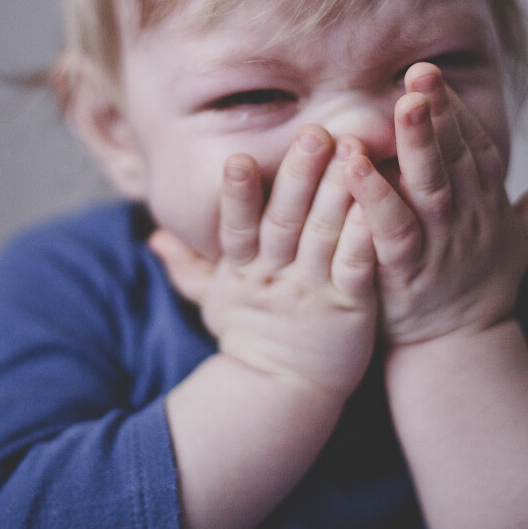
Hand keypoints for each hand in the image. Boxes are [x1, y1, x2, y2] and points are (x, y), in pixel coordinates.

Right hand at [149, 126, 378, 397]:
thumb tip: (153, 236)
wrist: (285, 395)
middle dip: (298, 175)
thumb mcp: (213, 302)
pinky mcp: (349, 307)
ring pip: (323, 235)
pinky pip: (356, 267)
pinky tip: (374, 208)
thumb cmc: (251, 337)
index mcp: (243, 270)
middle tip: (312, 133)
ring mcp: (313, 291)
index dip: (236, 195)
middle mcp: (276, 276)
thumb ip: (187, 265)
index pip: (236, 227)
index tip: (237, 159)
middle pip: (284, 221)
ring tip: (351, 152)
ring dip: (336, 193)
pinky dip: (363, 238)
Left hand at [344, 63, 527, 345]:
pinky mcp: (405, 271)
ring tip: (401, 105)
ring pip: (430, 186)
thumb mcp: (519, 245)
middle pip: (456, 158)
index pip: (474, 147)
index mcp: (486, 204)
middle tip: (421, 72)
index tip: (433, 73)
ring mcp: (439, 244)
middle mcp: (467, 219)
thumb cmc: (479, 289)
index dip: (456, 111)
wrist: (458, 350)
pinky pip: (391, 227)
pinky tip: (351, 163)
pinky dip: (372, 194)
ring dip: (418, 144)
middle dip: (440, 113)